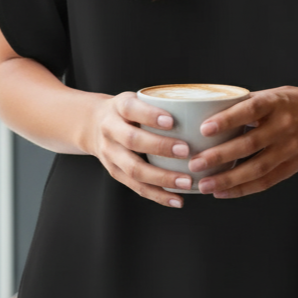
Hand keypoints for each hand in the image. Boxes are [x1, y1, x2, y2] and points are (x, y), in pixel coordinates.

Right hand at [88, 92, 194, 208]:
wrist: (94, 124)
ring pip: (134, 169)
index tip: (172, 121)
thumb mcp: (139, 98)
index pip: (132, 109)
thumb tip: (203, 109)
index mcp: (120, 107)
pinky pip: (136, 187)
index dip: (150, 115)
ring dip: (162, 178)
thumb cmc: (130, 111)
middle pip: (132, 141)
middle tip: (186, 151)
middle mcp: (111, 130)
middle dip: (159, 147)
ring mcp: (110, 154)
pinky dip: (158, 195)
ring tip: (186, 182)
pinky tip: (177, 199)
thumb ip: (163, 104)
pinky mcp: (115, 172)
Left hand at [187, 81, 297, 198]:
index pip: (250, 109)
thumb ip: (245, 104)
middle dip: (220, 155)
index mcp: (276, 103)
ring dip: (228, 179)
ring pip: (257, 168)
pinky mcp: (293, 166)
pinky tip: (222, 191)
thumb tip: (208, 112)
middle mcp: (285, 126)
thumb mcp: (272, 94)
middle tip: (195, 162)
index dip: (228, 119)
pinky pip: (266, 181)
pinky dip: (242, 189)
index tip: (204, 128)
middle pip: (250, 143)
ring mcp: (290, 148)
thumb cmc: (291, 102)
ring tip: (204, 184)